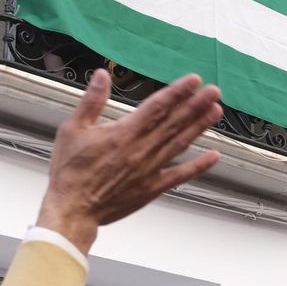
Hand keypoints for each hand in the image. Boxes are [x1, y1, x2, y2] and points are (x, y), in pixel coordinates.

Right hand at [36, 69, 221, 252]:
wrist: (73, 209)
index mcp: (124, 133)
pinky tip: (213, 156)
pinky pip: (180, 175)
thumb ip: (91, 101)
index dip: (177, 92)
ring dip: (199, 126)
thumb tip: (101, 76)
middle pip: (174, 122)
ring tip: (215, 112)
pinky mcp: (152, 188)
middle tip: (213, 92)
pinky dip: (198, 166)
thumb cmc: (71, 172)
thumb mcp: (73, 129)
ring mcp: (150, 169)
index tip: (193, 81)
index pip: (157, 106)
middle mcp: (142, 150)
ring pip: (180, 143)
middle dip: (196, 104)